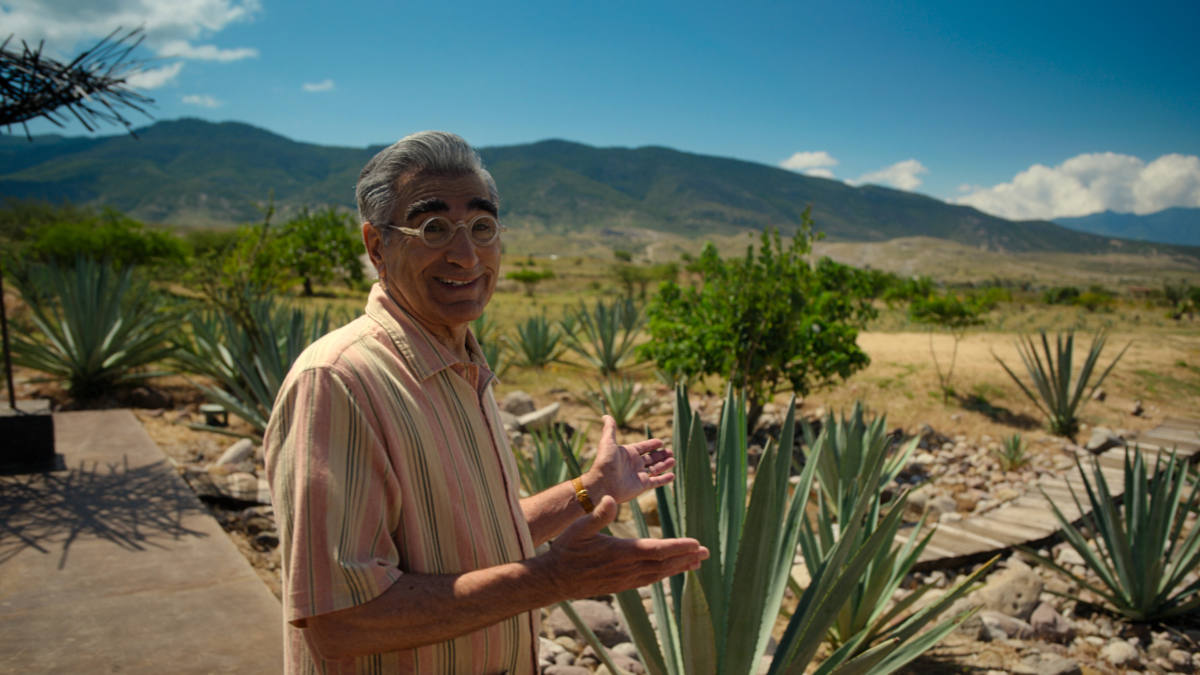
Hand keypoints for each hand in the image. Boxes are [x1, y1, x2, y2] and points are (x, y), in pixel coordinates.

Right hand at [542, 496, 707, 598]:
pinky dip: (663, 575)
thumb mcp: (578, 528)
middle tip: (706, 553)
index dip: (679, 547)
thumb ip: (597, 514)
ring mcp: (624, 580)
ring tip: (695, 563)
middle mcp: (627, 569)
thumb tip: (612, 499)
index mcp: (621, 552)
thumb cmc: (566, 550)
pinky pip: (648, 581)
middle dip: (686, 558)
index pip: (656, 550)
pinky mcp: (621, 586)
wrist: (555, 579)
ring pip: (658, 575)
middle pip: (663, 565)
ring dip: (678, 568)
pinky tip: (669, 571)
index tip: (697, 544)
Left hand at [585, 415, 675, 504]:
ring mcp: (639, 475)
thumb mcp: (607, 442)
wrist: (603, 483)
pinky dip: (664, 479)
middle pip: (651, 458)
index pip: (643, 447)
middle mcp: (634, 464)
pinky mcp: (642, 486)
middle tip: (670, 452)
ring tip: (673, 460)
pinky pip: (656, 482)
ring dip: (664, 465)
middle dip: (661, 455)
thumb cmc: (605, 462)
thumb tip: (606, 415)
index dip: (651, 445)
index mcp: (628, 453)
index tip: (660, 442)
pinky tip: (672, 475)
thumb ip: (610, 429)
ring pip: (655, 469)